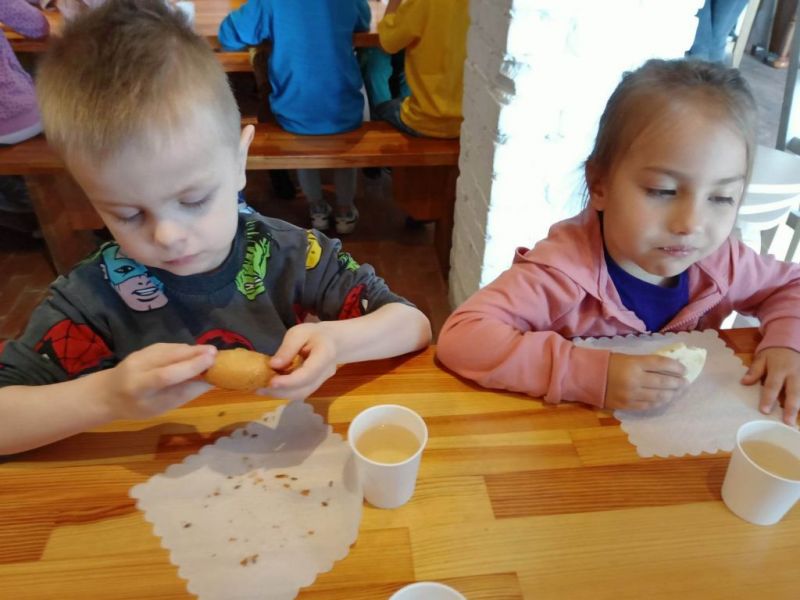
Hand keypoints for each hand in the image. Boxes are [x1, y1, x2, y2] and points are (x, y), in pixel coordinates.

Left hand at [102, 343, 216, 418]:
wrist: (107, 393)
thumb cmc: (135, 407)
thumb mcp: (158, 408)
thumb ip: (182, 394)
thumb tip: (208, 382)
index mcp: (139, 386)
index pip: (167, 374)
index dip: (190, 366)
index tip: (211, 360)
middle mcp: (138, 366)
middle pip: (170, 356)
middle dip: (195, 353)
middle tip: (216, 353)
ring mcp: (139, 354)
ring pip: (170, 349)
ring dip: (191, 349)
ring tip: (209, 353)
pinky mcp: (143, 348)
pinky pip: (167, 346)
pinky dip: (183, 349)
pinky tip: (194, 352)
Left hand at [258, 323, 337, 401]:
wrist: (333, 342)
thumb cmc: (315, 334)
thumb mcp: (299, 333)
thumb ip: (287, 348)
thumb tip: (273, 365)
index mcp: (325, 355)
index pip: (308, 373)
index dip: (289, 381)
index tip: (271, 382)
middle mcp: (325, 373)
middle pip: (304, 389)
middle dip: (281, 391)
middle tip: (259, 388)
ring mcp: (321, 381)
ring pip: (301, 394)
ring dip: (281, 394)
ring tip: (261, 389)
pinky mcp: (314, 385)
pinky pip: (300, 392)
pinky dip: (284, 392)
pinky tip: (271, 388)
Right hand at [605, 353, 687, 410]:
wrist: (586, 376)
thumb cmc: (607, 363)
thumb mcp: (627, 357)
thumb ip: (645, 362)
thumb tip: (667, 366)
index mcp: (634, 363)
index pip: (661, 363)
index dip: (676, 366)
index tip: (684, 369)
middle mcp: (635, 379)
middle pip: (663, 381)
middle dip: (677, 382)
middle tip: (685, 382)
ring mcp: (631, 394)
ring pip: (658, 396)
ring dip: (670, 394)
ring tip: (676, 392)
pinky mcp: (626, 405)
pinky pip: (647, 406)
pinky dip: (658, 403)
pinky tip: (663, 399)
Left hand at [741, 347, 799, 425]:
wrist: (792, 342)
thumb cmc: (773, 353)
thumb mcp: (761, 357)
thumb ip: (755, 370)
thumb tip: (744, 382)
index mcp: (779, 369)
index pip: (773, 385)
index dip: (768, 398)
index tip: (764, 411)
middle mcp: (794, 374)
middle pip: (794, 392)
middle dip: (791, 408)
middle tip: (788, 422)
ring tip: (797, 421)